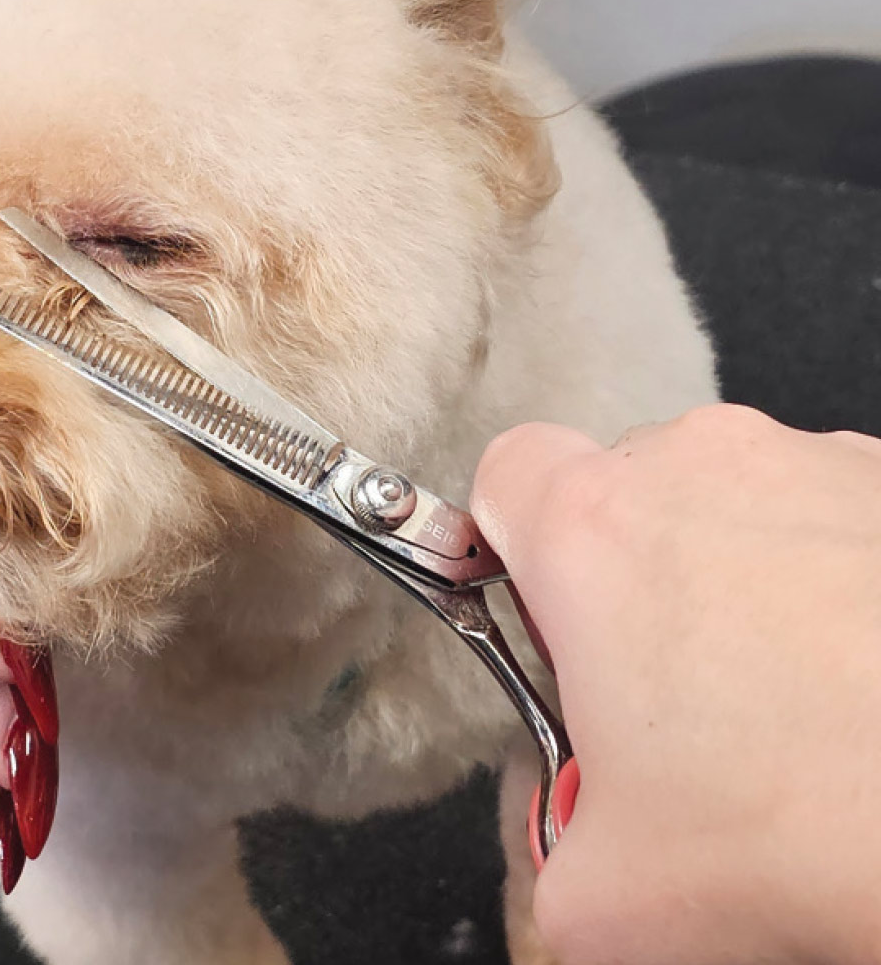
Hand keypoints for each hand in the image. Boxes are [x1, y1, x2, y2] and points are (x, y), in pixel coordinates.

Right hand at [472, 405, 880, 964]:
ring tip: (783, 692)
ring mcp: (804, 460)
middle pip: (622, 494)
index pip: (507, 474)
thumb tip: (577, 850)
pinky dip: (824, 572)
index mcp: (591, 530)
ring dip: (732, 574)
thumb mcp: (608, 895)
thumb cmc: (808, 817)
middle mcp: (693, 466)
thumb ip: (552, 845)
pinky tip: (853, 671)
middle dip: (630, 577)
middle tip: (668, 688)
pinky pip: (822, 510)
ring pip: (726, 500)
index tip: (546, 610)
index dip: (514, 542)